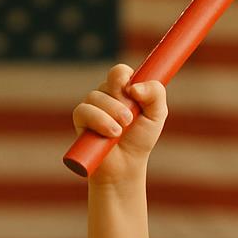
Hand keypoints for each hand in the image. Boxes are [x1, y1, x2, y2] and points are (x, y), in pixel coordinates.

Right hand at [70, 63, 168, 185]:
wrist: (125, 165)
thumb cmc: (141, 138)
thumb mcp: (157, 114)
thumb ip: (155, 93)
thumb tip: (133, 86)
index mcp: (124, 88)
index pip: (120, 72)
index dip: (124, 78)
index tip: (133, 93)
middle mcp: (107, 93)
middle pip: (110, 81)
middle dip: (122, 101)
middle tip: (130, 119)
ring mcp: (92, 104)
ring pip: (96, 96)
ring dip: (112, 113)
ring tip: (120, 132)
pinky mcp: (80, 118)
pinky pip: (84, 110)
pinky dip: (99, 121)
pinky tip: (110, 134)